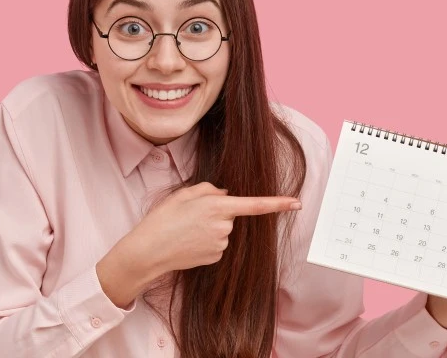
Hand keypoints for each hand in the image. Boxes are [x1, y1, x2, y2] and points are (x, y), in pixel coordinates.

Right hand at [131, 181, 300, 273]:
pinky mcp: (216, 257)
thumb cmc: (163, 219)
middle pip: (231, 215)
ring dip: (210, 228)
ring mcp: (221, 244)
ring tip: (186, 230)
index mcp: (217, 205)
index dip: (278, 203)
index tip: (297, 203)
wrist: (149, 250)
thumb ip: (209, 189)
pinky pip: (217, 244)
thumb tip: (226, 195)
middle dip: (217, 212)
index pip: (255, 204)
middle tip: (190, 215)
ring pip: (224, 230)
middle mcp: (224, 226)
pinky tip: (189, 242)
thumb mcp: (183, 194)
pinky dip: (206, 242)